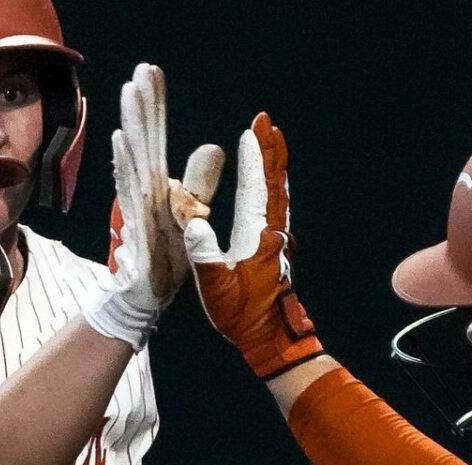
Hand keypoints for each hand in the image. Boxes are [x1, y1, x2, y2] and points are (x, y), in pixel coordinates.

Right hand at [83, 64, 192, 349]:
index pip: (159, 137)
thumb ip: (201, 182)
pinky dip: (127, 166)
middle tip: (142, 68)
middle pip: (147, 140)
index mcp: (162, 185)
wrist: (145, 300)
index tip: (151, 71)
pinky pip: (136, 193)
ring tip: (130, 91)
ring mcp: (142, 210)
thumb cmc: (168, 260)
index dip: (156, 105)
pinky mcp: (140, 229)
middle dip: (144, 103)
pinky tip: (122, 140)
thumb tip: (215, 146)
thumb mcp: (193, 215)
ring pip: (138, 160)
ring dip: (135, 125)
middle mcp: (149, 192)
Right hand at [182, 113, 320, 376]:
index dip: (254, 159)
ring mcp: (275, 237)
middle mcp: (271, 230)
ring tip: (269, 138)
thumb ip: (204, 256)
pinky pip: (276, 203)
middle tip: (265, 121)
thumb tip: (194, 223)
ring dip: (272, 162)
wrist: (270, 337)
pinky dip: (272, 182)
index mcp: (257, 235)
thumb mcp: (217, 289)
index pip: (256, 188)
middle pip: (273, 181)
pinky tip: (268, 179)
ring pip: (277, 190)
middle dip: (268, 149)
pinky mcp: (274, 246)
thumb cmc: (243, 315)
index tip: (252, 131)